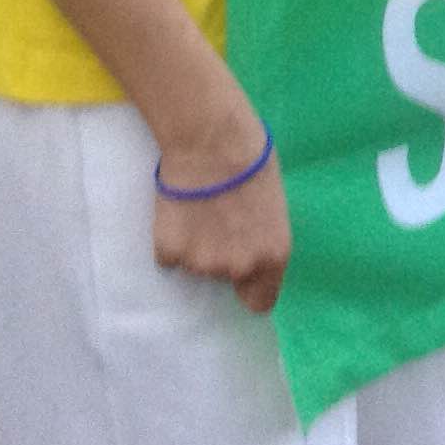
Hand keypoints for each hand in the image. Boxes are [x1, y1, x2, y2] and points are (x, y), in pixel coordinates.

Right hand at [152, 117, 292, 312]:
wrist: (212, 142)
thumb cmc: (253, 162)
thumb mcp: (274, 206)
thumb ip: (263, 237)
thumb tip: (252, 247)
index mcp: (273, 256)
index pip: (261, 302)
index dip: (251, 289)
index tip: (244, 278)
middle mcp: (239, 268)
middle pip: (226, 279)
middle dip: (222, 257)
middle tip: (219, 222)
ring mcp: (201, 264)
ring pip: (196, 266)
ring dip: (196, 246)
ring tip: (199, 209)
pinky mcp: (169, 253)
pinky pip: (169, 256)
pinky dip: (171, 239)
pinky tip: (179, 211)